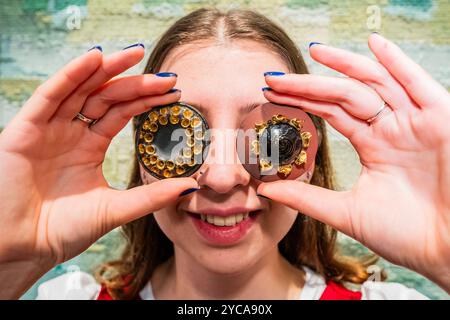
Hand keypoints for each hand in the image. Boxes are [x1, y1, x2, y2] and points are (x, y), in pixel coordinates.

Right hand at [0, 45, 197, 297]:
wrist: (21, 249)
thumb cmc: (62, 230)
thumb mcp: (115, 208)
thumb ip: (151, 196)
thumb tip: (191, 186)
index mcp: (90, 146)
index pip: (122, 113)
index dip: (147, 101)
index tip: (175, 92)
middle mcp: (71, 133)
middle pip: (106, 97)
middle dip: (136, 84)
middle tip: (166, 76)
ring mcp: (49, 129)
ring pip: (80, 89)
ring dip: (106, 69)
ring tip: (134, 54)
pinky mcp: (25, 129)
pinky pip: (49, 96)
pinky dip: (70, 76)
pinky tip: (94, 59)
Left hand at [258, 33, 449, 290]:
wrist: (448, 252)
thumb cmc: (406, 235)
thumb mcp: (347, 212)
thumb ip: (306, 198)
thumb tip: (265, 189)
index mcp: (372, 145)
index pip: (330, 112)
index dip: (301, 101)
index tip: (270, 94)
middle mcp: (391, 129)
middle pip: (345, 94)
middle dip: (310, 84)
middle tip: (274, 77)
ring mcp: (415, 122)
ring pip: (376, 83)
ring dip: (346, 64)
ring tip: (314, 51)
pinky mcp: (441, 120)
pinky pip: (417, 85)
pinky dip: (398, 63)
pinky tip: (374, 44)